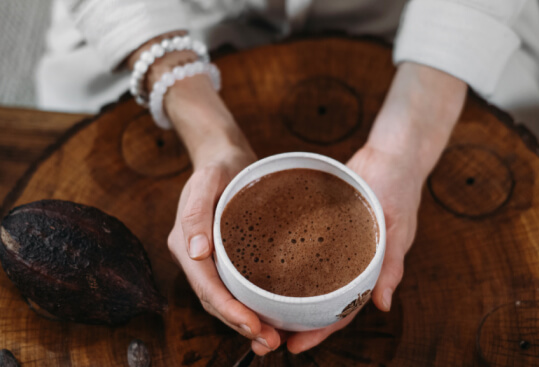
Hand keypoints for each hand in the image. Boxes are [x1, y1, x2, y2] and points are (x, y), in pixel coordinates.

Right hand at [167, 145, 282, 351]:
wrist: (225, 157)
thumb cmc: (220, 166)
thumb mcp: (208, 180)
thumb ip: (197, 213)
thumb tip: (196, 253)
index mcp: (185, 242)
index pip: (206, 286)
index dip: (228, 311)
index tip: (254, 326)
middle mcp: (194, 256)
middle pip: (213, 300)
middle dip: (239, 324)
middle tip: (269, 342)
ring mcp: (207, 259)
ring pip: (223, 299)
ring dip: (244, 322)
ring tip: (272, 339)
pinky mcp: (224, 257)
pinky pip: (233, 287)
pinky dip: (249, 306)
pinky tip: (269, 315)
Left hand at [283, 146, 421, 352]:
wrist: (390, 155)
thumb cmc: (399, 189)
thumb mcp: (397, 227)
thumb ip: (391, 265)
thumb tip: (383, 304)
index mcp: (368, 271)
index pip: (342, 310)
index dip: (320, 330)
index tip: (295, 345)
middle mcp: (348, 262)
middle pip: (320, 300)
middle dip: (296, 320)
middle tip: (266, 332)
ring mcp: (334, 245)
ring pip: (309, 278)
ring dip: (288, 295)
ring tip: (259, 308)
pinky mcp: (322, 226)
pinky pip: (303, 248)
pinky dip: (288, 261)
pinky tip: (263, 266)